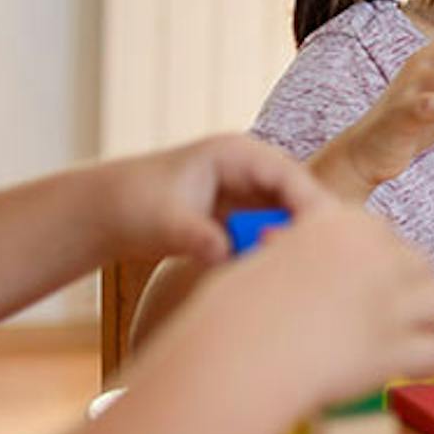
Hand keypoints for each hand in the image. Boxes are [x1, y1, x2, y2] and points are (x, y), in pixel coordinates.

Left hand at [104, 134, 336, 264]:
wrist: (107, 212)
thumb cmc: (133, 206)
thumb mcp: (164, 223)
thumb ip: (197, 237)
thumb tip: (224, 254)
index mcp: (236, 153)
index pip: (290, 175)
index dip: (311, 205)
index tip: (324, 239)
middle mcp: (251, 168)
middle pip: (300, 195)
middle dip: (312, 227)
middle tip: (325, 267)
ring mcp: (250, 191)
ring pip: (290, 215)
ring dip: (295, 241)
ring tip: (304, 278)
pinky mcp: (245, 214)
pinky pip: (274, 231)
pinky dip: (278, 250)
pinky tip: (280, 279)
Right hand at [182, 200, 433, 408]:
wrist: (235, 354)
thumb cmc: (233, 313)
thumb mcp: (263, 261)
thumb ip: (296, 255)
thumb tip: (293, 257)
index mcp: (341, 223)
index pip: (382, 235)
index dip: (373, 262)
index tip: (357, 284)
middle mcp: (375, 255)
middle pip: (419, 262)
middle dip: (405, 287)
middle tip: (379, 317)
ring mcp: (391, 300)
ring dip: (428, 318)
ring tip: (405, 338)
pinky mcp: (396, 346)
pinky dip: (425, 363)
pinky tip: (407, 371)